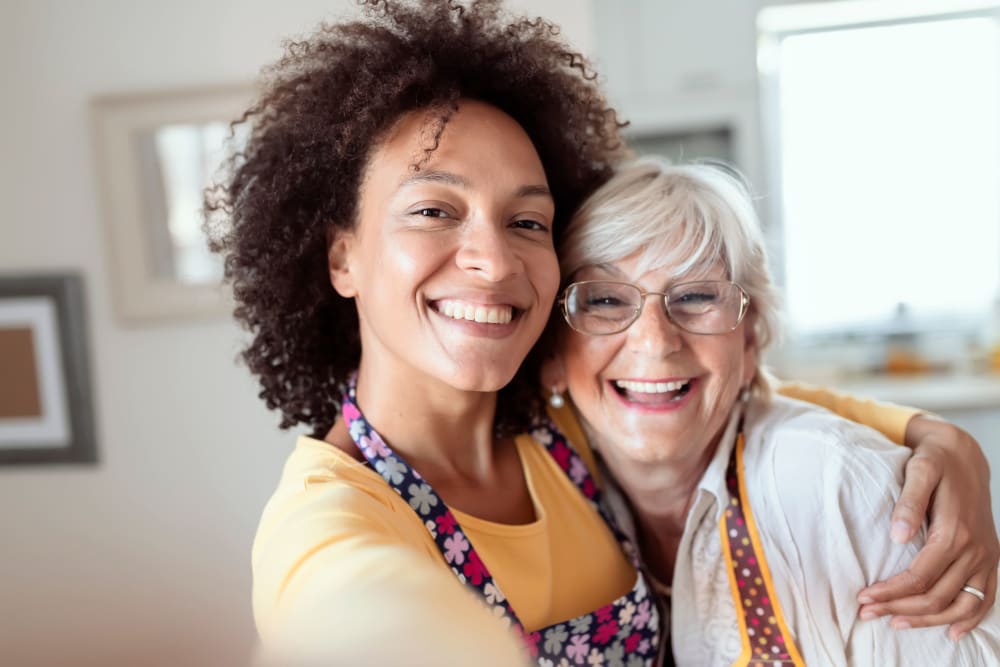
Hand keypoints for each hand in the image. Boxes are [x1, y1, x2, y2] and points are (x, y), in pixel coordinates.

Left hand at [857, 416, 998, 638]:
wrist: (964, 456)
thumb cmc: (936, 462)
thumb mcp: (919, 471)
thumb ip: (909, 502)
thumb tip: (898, 536)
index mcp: (955, 532)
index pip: (919, 576)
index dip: (890, 592)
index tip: (863, 597)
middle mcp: (975, 550)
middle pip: (936, 596)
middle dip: (900, 609)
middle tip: (867, 612)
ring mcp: (986, 557)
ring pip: (960, 605)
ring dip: (928, 620)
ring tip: (895, 623)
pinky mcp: (990, 559)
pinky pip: (985, 598)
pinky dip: (970, 619)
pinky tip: (951, 632)